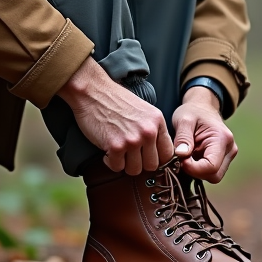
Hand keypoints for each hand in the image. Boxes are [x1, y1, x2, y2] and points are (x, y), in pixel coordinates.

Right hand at [58, 57, 173, 173]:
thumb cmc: (115, 101)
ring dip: (124, 163)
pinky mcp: (115, 146)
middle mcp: (148, 132)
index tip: (146, 157)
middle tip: (129, 154)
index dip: (157, 158)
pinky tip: (107, 149)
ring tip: (118, 150)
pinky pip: (117, 167)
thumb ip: (153, 129)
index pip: (168, 153)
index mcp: (158, 122)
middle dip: (139, 163)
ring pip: (135, 170)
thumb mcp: (144, 111)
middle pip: (152, 166)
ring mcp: (133, 140)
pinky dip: (110, 161)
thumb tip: (159, 153)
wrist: (93, 91)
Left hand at [171, 86, 237, 182]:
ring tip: (187, 155)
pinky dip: (199, 169)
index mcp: (222, 139)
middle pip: (214, 175)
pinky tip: (191, 157)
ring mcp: (228, 156)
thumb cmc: (193, 112)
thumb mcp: (183, 120)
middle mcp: (230, 149)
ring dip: (197, 171)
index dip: (193, 169)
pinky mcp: (224, 160)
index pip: (211, 167)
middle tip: (182, 159)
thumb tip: (181, 155)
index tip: (180, 160)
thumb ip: (183, 137)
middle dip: (195, 172)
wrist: (202, 108)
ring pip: (213, 176)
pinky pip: (211, 172)